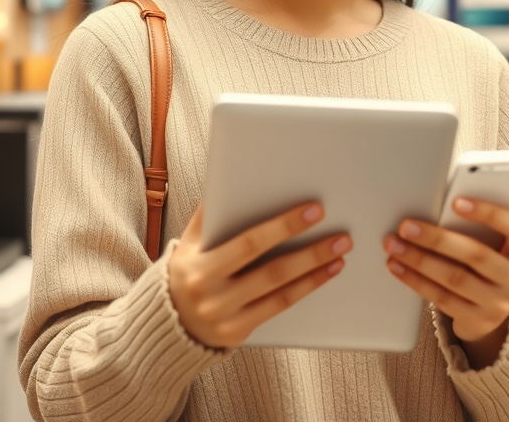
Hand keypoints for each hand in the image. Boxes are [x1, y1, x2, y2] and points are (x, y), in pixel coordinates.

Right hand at [167, 203, 351, 348]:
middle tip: (341, 235)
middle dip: (310, 251)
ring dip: (315, 271)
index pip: (249, 243)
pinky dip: (306, 289)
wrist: (167, 322)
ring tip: (340, 252)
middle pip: (271, 271)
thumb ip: (209, 215)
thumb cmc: (186, 270)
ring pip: (280, 292)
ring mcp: (226, 317)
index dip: (283, 226)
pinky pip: (279, 308)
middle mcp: (212, 295)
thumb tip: (228, 175)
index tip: (313, 210)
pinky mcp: (238, 333)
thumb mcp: (187, 242)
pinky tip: (325, 273)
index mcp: (199, 265)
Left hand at [383, 197, 508, 345]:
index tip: (456, 201)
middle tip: (406, 226)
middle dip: (436, 238)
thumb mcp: (494, 246)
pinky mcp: (480, 322)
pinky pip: (442, 299)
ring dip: (419, 260)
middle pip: (476, 255)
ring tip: (394, 245)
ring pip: (455, 278)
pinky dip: (416, 281)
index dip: (488, 212)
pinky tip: (398, 267)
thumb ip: (478, 228)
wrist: (490, 310)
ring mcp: (502, 304)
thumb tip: (439, 206)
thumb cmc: (487, 262)